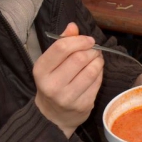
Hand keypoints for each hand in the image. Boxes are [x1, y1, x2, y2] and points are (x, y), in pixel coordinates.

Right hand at [34, 23, 103, 137]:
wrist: (53, 116)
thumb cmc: (53, 83)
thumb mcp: (51, 64)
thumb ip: (62, 43)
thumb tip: (73, 26)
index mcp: (41, 71)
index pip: (62, 48)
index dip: (79, 40)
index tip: (88, 40)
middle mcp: (52, 85)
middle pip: (79, 58)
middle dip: (91, 51)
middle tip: (94, 50)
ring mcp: (68, 97)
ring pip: (92, 71)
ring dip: (98, 61)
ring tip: (97, 59)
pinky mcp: (83, 105)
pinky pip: (98, 82)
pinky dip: (100, 73)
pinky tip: (97, 71)